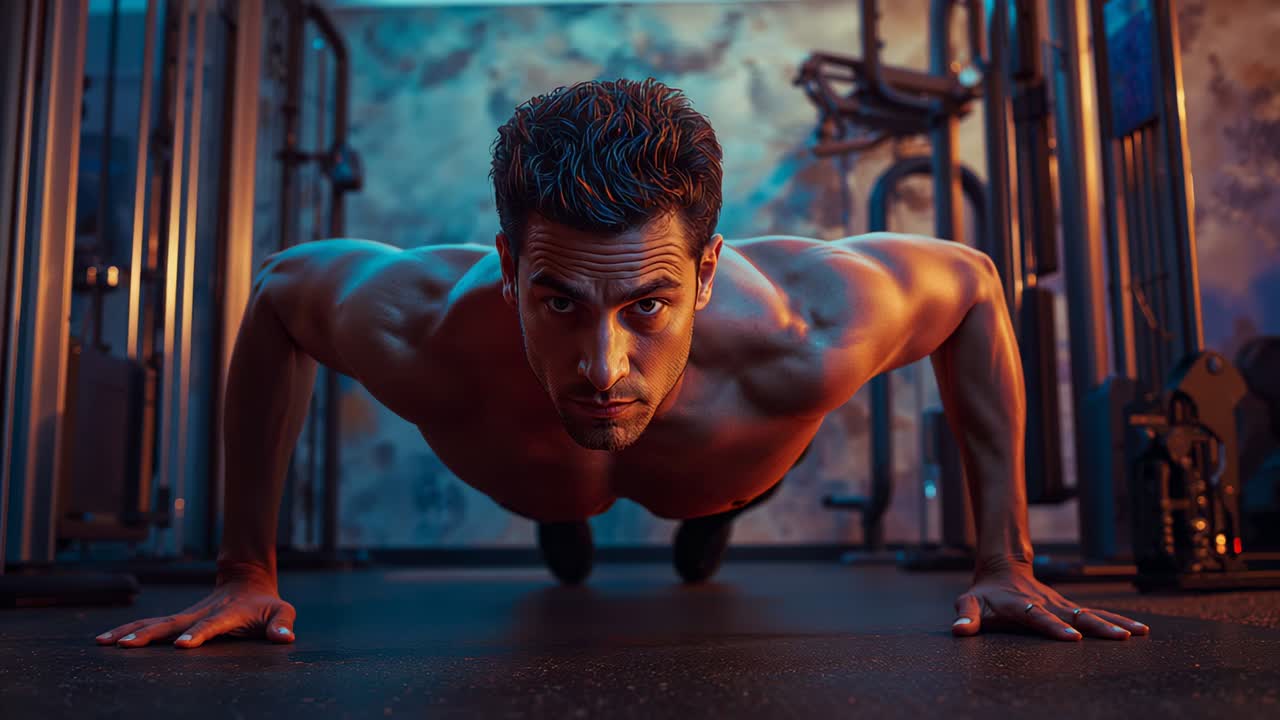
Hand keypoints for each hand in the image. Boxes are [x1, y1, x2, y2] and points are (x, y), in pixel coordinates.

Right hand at [94, 565, 295, 648]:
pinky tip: (106, 640)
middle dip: (149, 634)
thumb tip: (284, 638)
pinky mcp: (178, 618)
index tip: (180, 646)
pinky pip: (151, 624)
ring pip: (156, 622)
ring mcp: (188, 614)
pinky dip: (130, 630)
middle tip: (125, 645)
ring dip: (131, 631)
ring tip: (104, 642)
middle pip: (173, 623)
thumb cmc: (266, 603)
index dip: (198, 634)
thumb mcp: (282, 611)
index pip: (211, 625)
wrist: (247, 580)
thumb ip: (283, 624)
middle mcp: (202, 612)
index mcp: (228, 614)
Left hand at [950, 556, 1150, 640]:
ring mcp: (1059, 604)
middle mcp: (1045, 604)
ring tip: (1138, 634)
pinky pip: (1095, 613)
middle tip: (1119, 638)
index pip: (1039, 618)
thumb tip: (959, 632)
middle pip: (1074, 615)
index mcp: (1021, 605)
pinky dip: (1117, 621)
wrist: (1002, 568)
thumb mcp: (969, 603)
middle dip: (1097, 627)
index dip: (1054, 627)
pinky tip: (1138, 630)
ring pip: (1090, 613)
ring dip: (1114, 623)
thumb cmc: (984, 593)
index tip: (1073, 638)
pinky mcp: (1068, 607)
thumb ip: (965, 617)